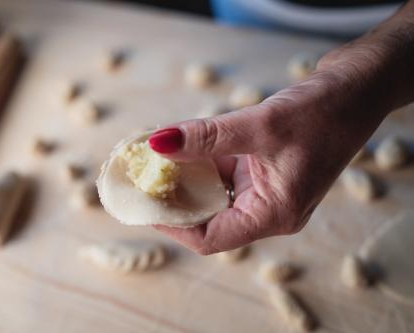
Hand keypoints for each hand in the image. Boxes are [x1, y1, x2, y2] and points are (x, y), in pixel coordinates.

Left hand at [150, 49, 396, 254]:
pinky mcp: (263, 170)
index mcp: (274, 214)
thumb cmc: (323, 112)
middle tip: (142, 180)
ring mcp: (267, 190)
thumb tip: (158, 144)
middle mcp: (269, 209)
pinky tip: (182, 145)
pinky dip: (201, 161)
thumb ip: (207, 137)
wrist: (357, 89)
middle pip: (209, 217)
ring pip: (214, 194)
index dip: (173, 226)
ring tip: (154, 161)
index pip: (212, 238)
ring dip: (185, 177)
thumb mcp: (260, 125)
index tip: (143, 204)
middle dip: (174, 200)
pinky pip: (224, 173)